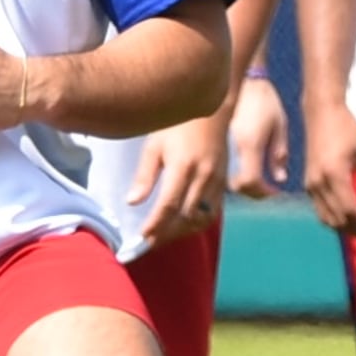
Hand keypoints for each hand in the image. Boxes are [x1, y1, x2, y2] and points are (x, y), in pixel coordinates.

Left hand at [127, 114, 220, 246]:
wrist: (211, 110)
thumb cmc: (177, 125)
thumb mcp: (154, 145)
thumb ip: (145, 175)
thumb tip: (132, 202)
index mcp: (183, 167)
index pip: (169, 205)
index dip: (155, 225)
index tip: (141, 238)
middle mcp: (203, 177)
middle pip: (186, 217)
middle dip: (167, 234)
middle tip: (148, 244)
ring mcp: (217, 182)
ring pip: (202, 218)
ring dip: (183, 232)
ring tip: (164, 237)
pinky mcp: (224, 183)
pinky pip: (212, 211)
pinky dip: (197, 223)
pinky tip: (182, 225)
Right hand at [228, 73, 289, 197]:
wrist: (243, 79)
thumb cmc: (265, 100)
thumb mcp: (279, 126)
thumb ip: (278, 154)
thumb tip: (280, 179)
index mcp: (249, 144)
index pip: (251, 181)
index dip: (264, 192)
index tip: (275, 190)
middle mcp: (231, 148)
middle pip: (236, 185)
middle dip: (252, 191)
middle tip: (266, 187)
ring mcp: (221, 145)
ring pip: (225, 178)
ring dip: (241, 183)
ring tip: (256, 177)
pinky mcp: (215, 141)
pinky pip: (221, 166)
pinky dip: (232, 173)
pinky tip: (243, 166)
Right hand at [303, 99, 355, 242]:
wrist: (321, 113)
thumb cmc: (348, 129)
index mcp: (334, 174)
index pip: (351, 210)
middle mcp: (318, 184)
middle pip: (339, 220)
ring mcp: (310, 186)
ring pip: (328, 219)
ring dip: (348, 230)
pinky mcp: (308, 185)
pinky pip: (321, 211)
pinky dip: (337, 221)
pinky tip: (352, 221)